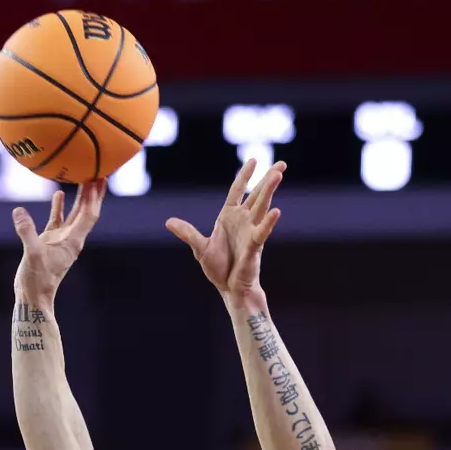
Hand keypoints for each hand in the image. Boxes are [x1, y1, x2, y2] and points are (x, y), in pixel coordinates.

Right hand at [12, 180, 104, 303]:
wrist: (33, 297)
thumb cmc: (36, 280)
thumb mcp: (31, 254)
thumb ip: (26, 232)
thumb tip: (18, 211)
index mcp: (73, 241)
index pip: (88, 214)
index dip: (94, 196)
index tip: (98, 178)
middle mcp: (71, 239)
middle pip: (87, 211)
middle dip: (93, 193)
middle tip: (99, 171)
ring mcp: (61, 240)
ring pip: (75, 214)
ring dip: (81, 197)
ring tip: (85, 178)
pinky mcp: (50, 242)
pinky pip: (58, 220)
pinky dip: (60, 207)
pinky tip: (59, 193)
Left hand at [166, 159, 283, 301]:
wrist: (229, 289)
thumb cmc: (219, 269)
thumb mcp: (200, 248)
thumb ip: (188, 233)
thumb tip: (169, 222)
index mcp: (229, 217)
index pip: (238, 190)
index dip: (245, 175)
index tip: (254, 160)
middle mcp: (243, 221)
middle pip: (256, 194)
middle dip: (268, 179)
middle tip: (282, 164)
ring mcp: (250, 231)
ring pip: (262, 207)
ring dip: (269, 191)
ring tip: (278, 175)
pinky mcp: (254, 246)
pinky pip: (262, 231)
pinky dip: (268, 222)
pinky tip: (275, 211)